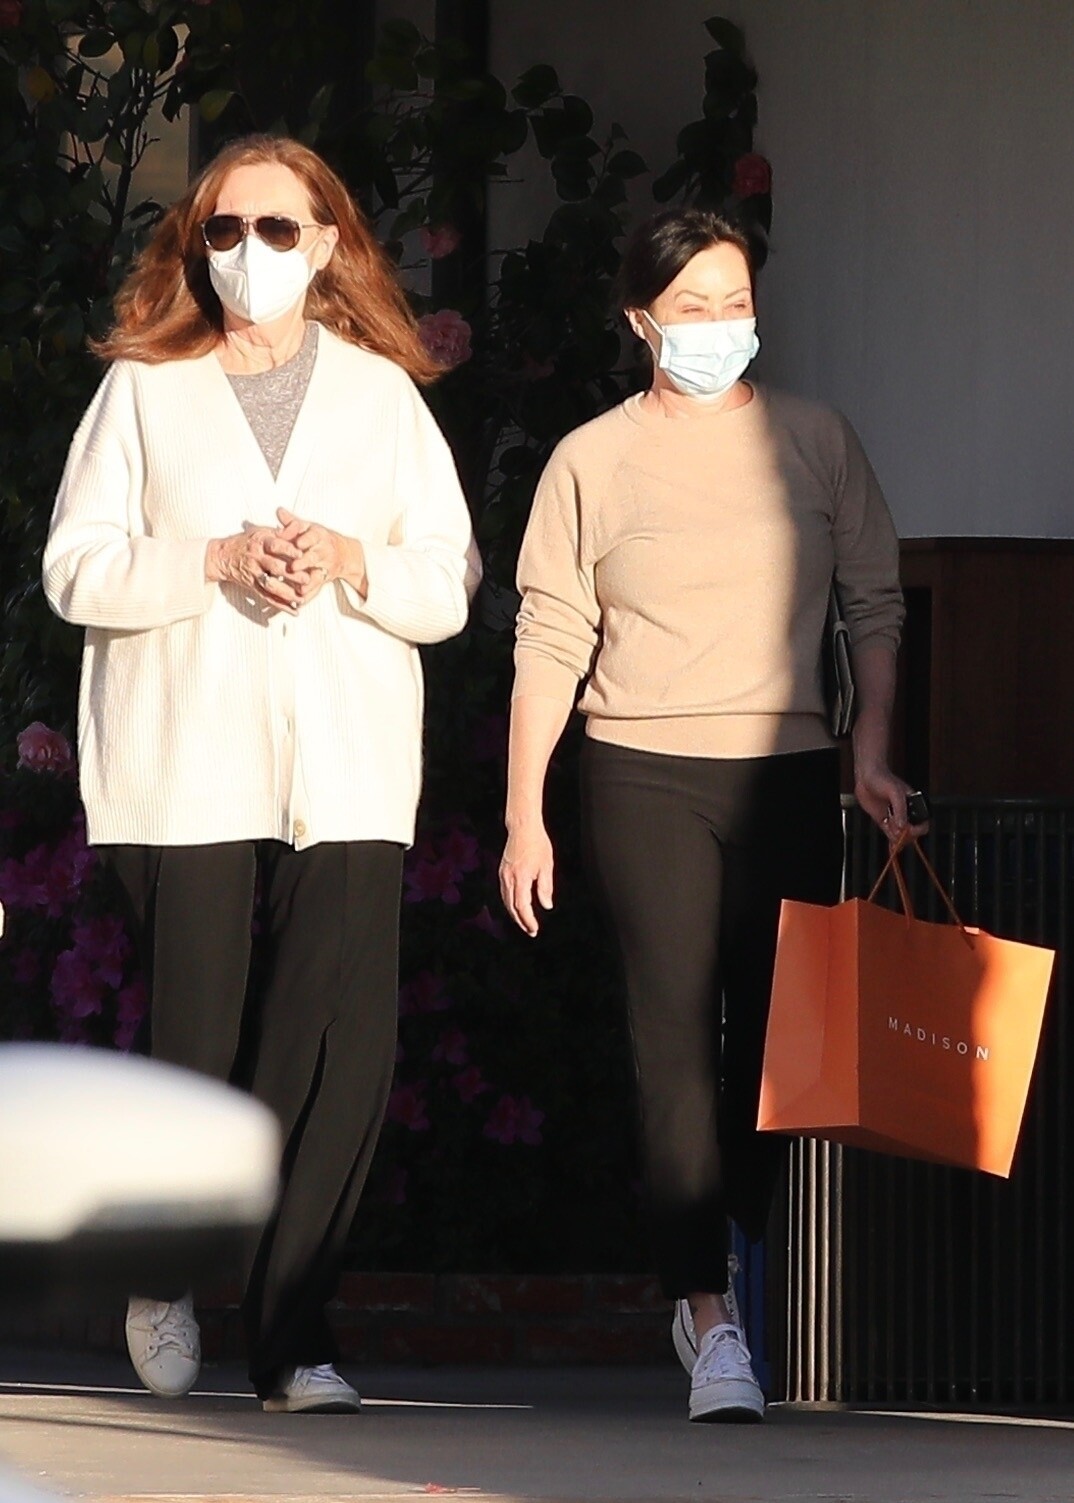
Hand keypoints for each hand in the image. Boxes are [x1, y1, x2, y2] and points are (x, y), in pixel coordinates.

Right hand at [206, 527, 303, 611]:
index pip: (276, 545)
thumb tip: (298, 526)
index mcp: (260, 542)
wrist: (223, 557)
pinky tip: (294, 610)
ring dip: (287, 593)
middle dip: (291, 574)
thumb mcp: (262, 531)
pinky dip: (281, 605)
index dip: (288, 549)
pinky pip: (267, 597)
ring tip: (302, 598)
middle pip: (275, 567)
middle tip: (307, 579)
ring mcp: (254, 574)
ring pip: (271, 585)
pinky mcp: (253, 586)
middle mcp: (257, 558)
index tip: (301, 554)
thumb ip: (281, 531)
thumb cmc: (247, 542)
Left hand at [277, 507, 364, 603]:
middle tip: (293, 567)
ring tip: (299, 588)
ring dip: (308, 582)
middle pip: (315, 556)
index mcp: (318, 535)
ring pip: (317, 574)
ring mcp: (325, 566)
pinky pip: (317, 587)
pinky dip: (310, 594)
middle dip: (305, 562)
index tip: (297, 543)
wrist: (343, 553)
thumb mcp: (307, 527)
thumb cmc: (318, 538)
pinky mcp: (324, 579)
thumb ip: (292, 522)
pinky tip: (300, 600)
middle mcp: (323, 551)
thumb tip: (279, 511)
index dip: (305, 540)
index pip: (312, 536)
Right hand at [499, 821, 554, 936]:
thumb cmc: (537, 844)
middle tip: (530, 930)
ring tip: (524, 922)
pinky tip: (516, 907)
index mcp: (521, 878)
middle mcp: (509, 878)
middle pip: (511, 907)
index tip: (534, 929)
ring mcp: (503, 875)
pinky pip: (504, 893)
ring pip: (506, 901)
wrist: (522, 827)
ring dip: (514, 914)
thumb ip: (546, 888)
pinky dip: (510, 903)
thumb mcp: (547, 866)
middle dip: (520, 921)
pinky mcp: (502, 872)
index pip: (522, 906)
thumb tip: (546, 905)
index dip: (528, 920)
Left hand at [855, 760, 929, 842]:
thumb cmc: (884, 779)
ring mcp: (895, 818)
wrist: (866, 776)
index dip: (916, 830)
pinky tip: (892, 848)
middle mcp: (906, 813)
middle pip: (912, 833)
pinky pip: (890, 835)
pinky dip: (892, 843)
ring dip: (897, 839)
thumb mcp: (895, 792)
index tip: (907, 828)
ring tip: (889, 827)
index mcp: (914, 806)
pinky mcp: (884, 821)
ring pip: (901, 836)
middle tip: (894, 827)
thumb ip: (900, 810)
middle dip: (905, 834)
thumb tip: (903, 826)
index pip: (923, 824)